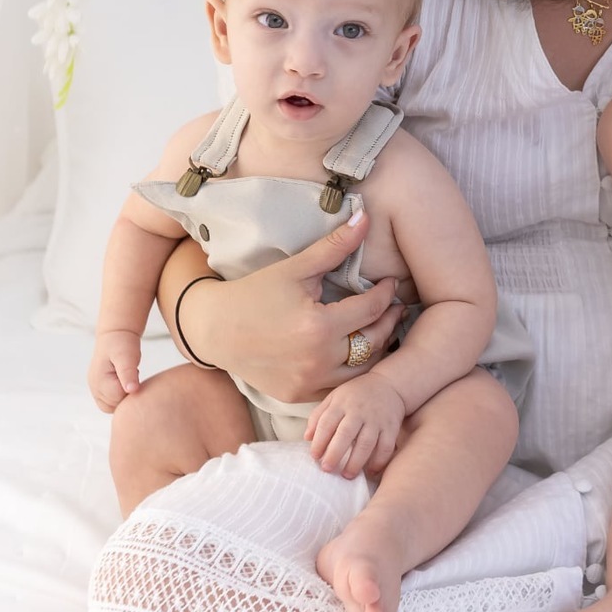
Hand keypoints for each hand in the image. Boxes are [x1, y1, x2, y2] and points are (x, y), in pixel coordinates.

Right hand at [88, 331, 141, 412]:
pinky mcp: (99, 388)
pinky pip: (111, 401)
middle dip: (127, 393)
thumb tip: (132, 391)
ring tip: (128, 377)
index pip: (119, 399)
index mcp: (99, 380)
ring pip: (113, 406)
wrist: (116, 333)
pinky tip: (125, 381)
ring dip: (123, 395)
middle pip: (115, 405)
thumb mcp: (127, 356)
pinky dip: (120, 395)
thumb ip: (128, 373)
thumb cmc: (122, 343)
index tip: (134, 373)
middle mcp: (94, 387)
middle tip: (132, 374)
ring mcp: (95, 388)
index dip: (131, 389)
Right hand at [159, 213, 404, 402]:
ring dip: (377, 349)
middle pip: (374, 342)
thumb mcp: (295, 268)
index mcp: (318, 327)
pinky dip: (354, 372)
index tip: (391, 283)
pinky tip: (358, 352)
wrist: (214, 329)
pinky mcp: (300, 396)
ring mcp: (309, 383)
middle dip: (389, 321)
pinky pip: (340, 388)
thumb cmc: (254, 294)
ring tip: (382, 328)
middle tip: (396, 306)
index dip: (386, 294)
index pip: (371, 309)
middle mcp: (317, 361)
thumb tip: (366, 215)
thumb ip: (335, 246)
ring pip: (363, 371)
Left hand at [305, 371, 406, 477]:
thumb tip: (307, 438)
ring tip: (347, 475)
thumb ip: (319, 416)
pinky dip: (379, 460)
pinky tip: (371, 471)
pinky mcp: (391, 427)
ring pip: (366, 443)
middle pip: (345, 434)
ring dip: (356, 461)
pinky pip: (386, 446)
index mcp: (342, 403)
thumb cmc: (356, 395)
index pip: (327, 423)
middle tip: (327, 469)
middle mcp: (359, 411)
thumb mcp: (334, 397)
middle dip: (335, 454)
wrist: (389, 384)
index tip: (314, 456)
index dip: (319, 441)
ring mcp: (376, 419)